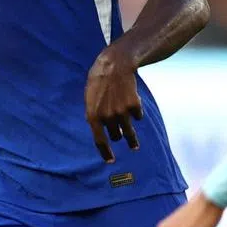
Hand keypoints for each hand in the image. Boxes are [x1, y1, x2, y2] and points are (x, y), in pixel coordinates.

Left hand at [85, 47, 142, 163]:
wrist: (115, 65)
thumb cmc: (99, 79)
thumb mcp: (89, 96)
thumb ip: (93, 113)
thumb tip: (96, 129)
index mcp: (93, 115)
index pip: (99, 140)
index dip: (105, 152)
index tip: (110, 161)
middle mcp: (107, 117)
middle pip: (115, 135)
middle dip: (117, 136)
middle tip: (120, 138)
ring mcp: (121, 112)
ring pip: (128, 132)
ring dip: (131, 139)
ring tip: (134, 146)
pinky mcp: (134, 106)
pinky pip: (137, 116)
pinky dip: (136, 113)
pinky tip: (134, 106)